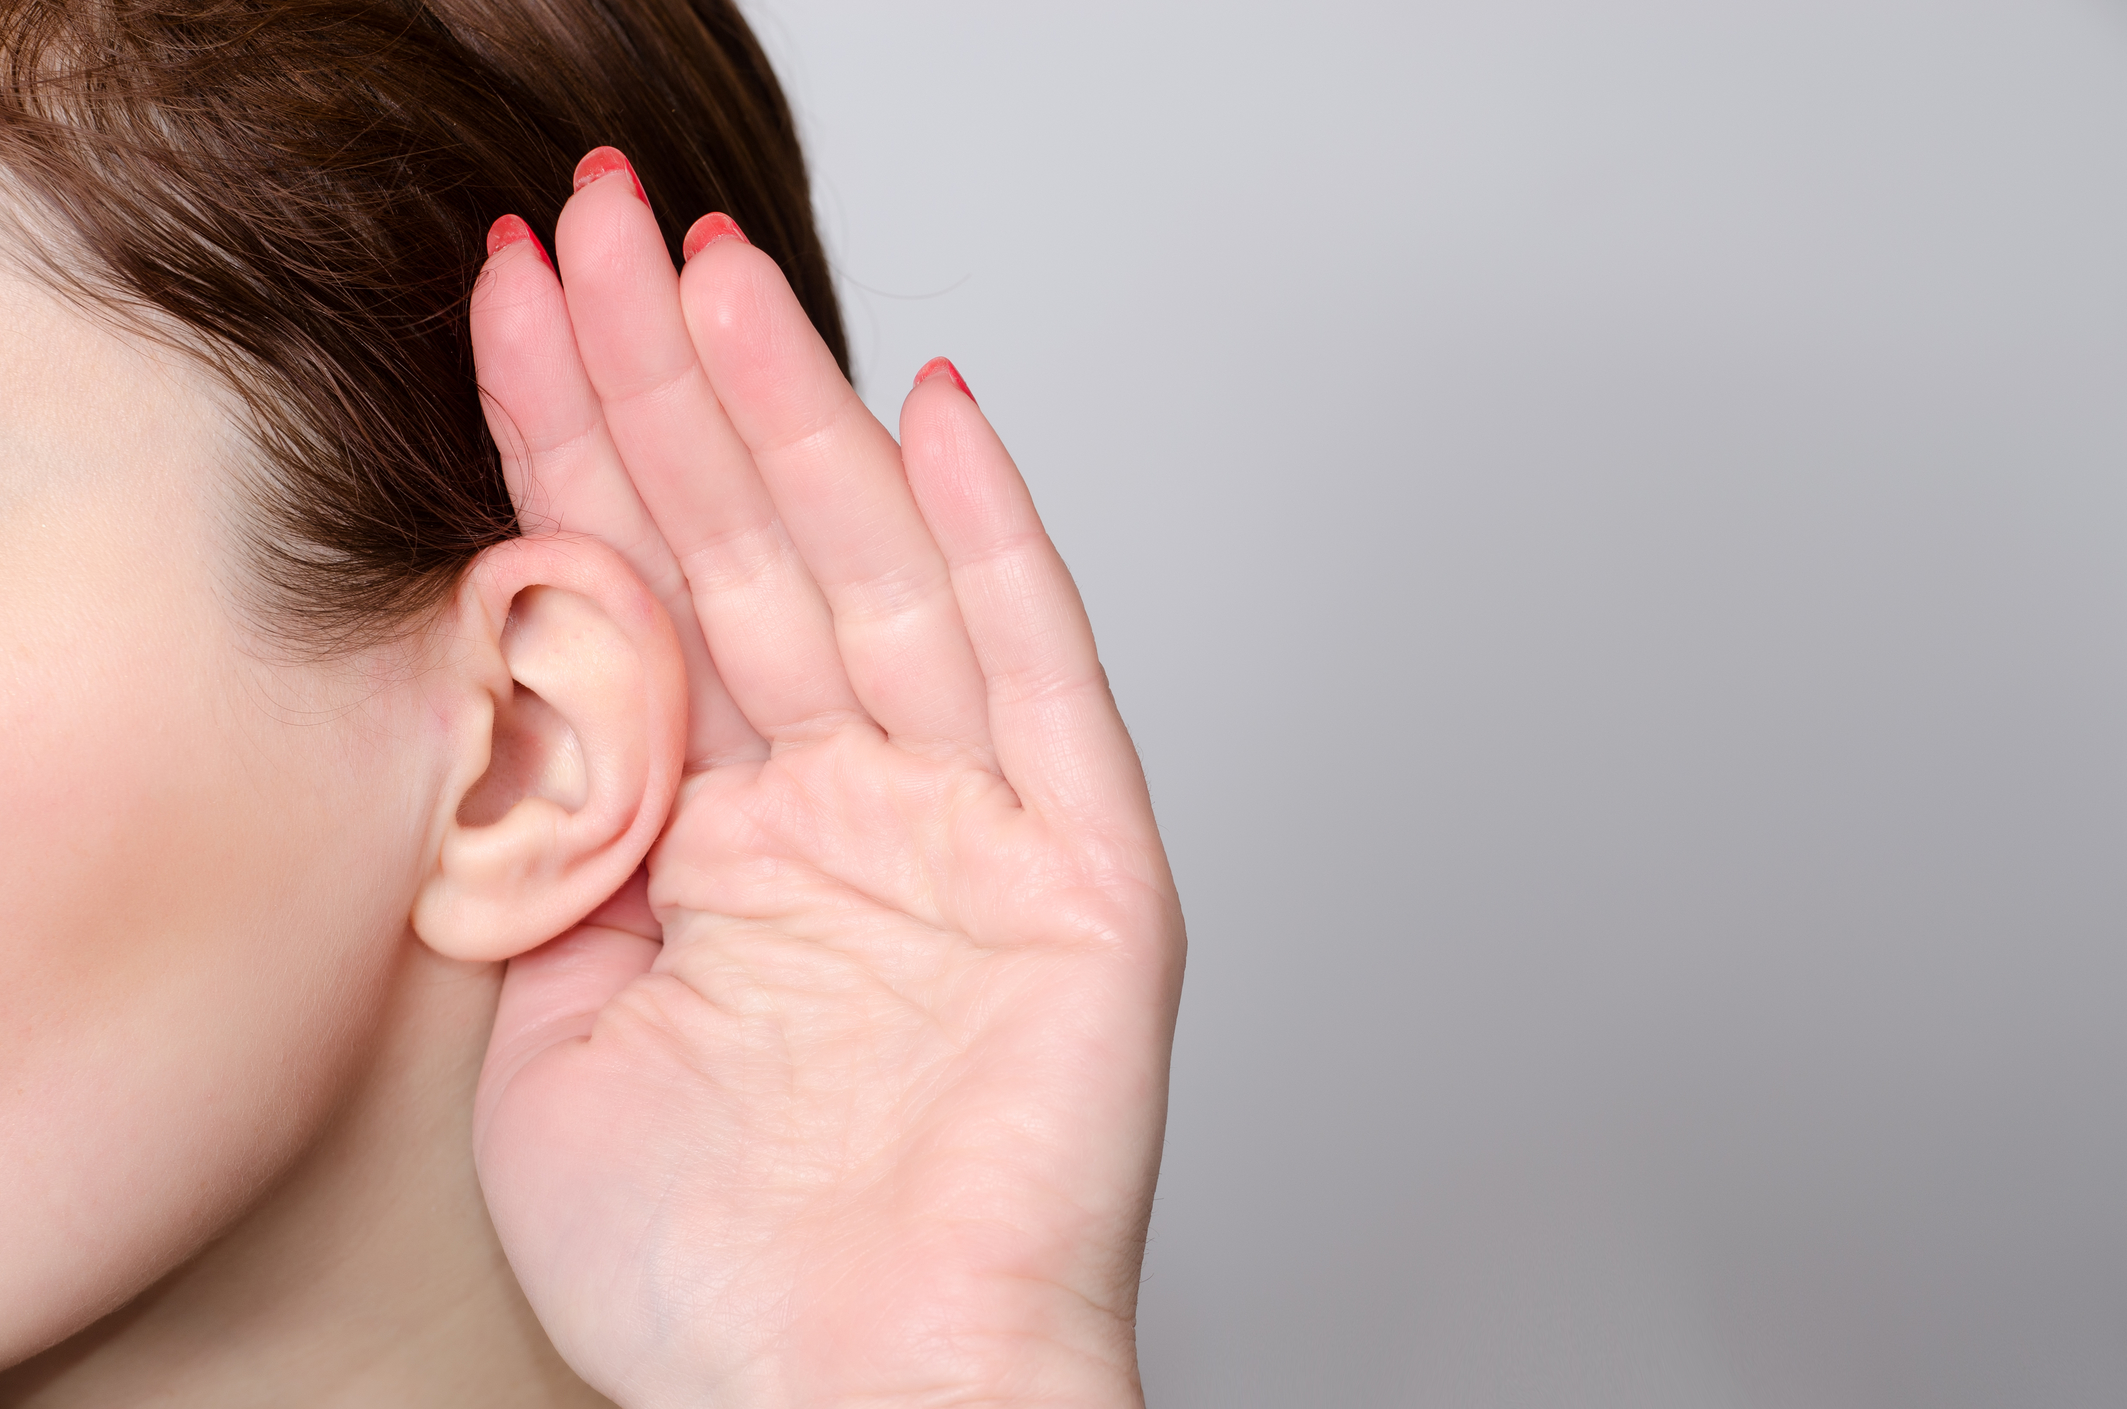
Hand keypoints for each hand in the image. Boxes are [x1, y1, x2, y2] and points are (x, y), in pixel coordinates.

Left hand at [466, 153, 1183, 1407]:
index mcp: (728, 842)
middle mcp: (850, 807)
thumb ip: (551, 849)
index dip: (572, 452)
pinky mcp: (1082, 868)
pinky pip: (1037, 677)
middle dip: (662, 385)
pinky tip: (934, 413)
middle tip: (596, 224)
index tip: (505, 312)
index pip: (639, 602)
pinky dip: (992, 543)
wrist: (856, 1408)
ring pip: (871, 578)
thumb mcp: (551, 1032)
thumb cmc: (716, 1271)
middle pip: (746, 551)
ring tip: (713, 272)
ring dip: (793, 420)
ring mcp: (968, 823)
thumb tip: (516, 685)